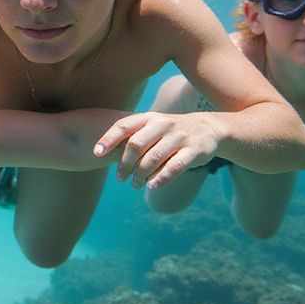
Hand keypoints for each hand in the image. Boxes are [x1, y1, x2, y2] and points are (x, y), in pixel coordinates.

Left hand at [95, 112, 217, 189]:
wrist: (208, 128)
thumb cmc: (169, 132)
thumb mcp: (152, 127)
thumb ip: (131, 136)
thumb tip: (101, 152)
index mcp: (149, 117)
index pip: (124, 126)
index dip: (108, 139)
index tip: (96, 153)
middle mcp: (163, 124)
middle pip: (136, 144)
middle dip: (124, 164)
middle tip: (119, 178)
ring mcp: (179, 137)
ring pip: (153, 158)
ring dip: (140, 175)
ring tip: (135, 184)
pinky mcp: (194, 150)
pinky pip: (175, 166)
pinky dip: (161, 178)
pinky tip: (152, 186)